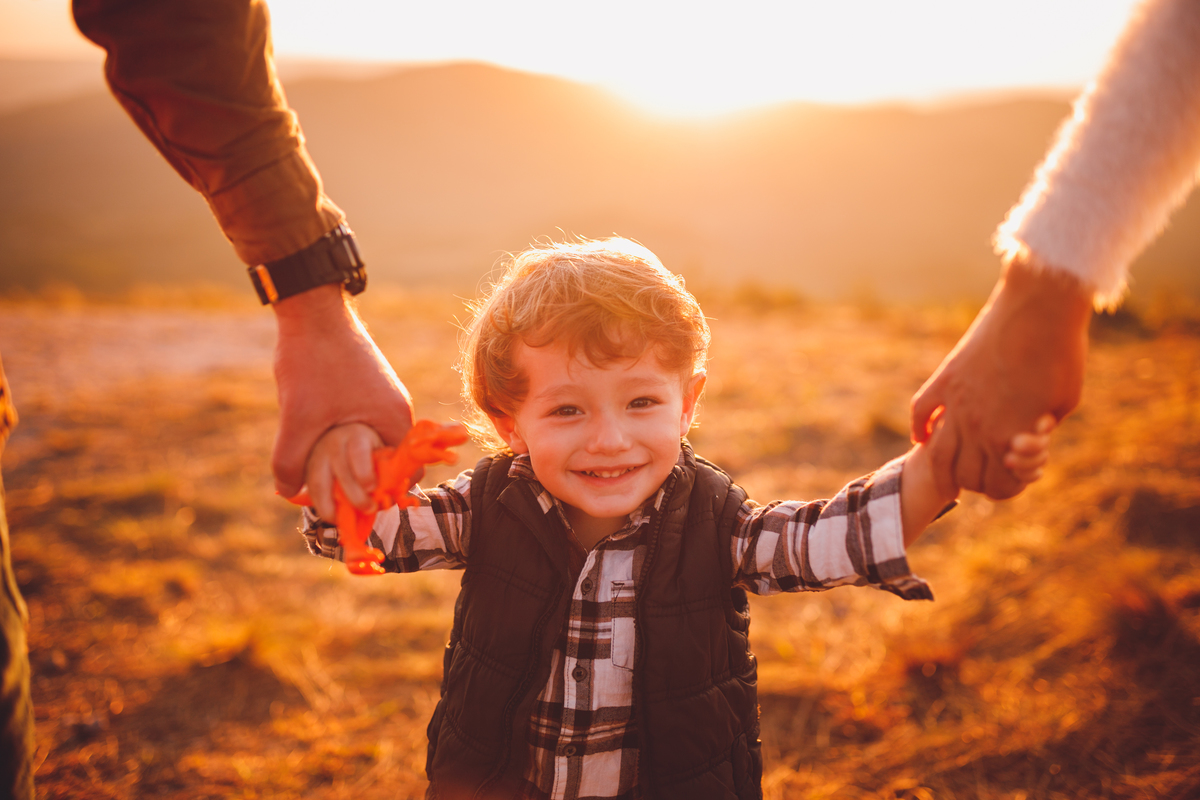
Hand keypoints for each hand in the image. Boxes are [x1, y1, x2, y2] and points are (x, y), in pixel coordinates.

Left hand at [272, 284, 414, 512]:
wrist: (312, 309)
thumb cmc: (313, 362)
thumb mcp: (298, 418)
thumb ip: (291, 461)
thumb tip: (287, 493)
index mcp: (396, 421)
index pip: (406, 473)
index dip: (382, 494)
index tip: (354, 506)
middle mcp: (398, 410)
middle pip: (385, 460)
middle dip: (359, 478)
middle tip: (330, 492)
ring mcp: (384, 396)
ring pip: (369, 442)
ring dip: (346, 456)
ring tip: (318, 465)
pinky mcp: (368, 386)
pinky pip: (360, 424)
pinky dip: (342, 436)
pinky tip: (315, 436)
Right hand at [910, 256, 1091, 499]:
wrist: (1040, 310)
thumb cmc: (1062, 356)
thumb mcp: (1063, 404)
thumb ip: (1039, 430)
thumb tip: (1024, 441)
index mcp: (1010, 437)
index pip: (998, 487)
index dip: (1006, 489)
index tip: (1011, 478)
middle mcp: (978, 427)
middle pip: (965, 476)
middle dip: (977, 482)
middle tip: (984, 474)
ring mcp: (956, 403)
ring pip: (936, 454)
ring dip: (942, 469)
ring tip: (948, 472)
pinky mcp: (945, 380)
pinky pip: (921, 412)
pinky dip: (920, 429)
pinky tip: (924, 436)